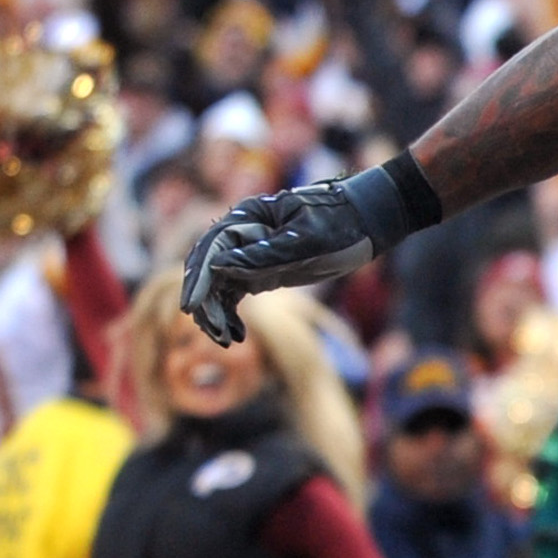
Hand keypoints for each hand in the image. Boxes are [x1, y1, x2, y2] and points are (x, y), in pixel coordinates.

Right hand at [181, 178, 380, 345]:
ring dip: (216, 313)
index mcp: (249, 217)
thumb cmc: (339, 224)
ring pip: (218, 285)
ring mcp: (250, 253)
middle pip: (209, 269)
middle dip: (205, 301)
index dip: (199, 279)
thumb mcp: (305, 241)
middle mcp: (242, 234)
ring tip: (225, 341)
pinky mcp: (261, 271)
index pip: (212, 249)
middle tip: (213, 333)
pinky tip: (236, 336)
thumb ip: (264, 254)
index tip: (191, 307)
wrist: (366, 223)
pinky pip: (234, 294)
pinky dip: (230, 314)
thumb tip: (220, 266)